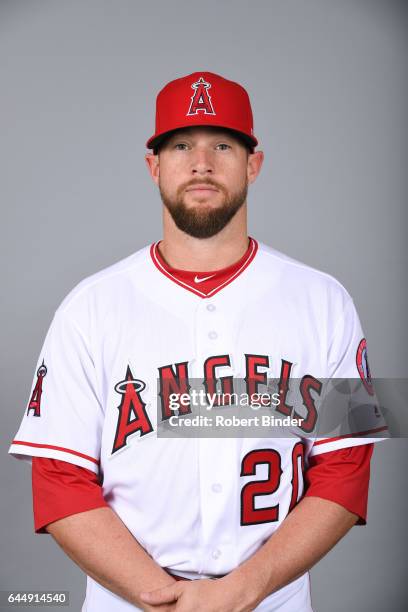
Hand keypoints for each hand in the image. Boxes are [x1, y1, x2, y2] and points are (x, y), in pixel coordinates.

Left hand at [140, 577, 256, 610]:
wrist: (232, 596)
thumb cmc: (207, 591)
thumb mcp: (181, 588)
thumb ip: (160, 594)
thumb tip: (143, 596)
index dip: (162, 611)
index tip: (166, 607)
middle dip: (174, 610)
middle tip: (186, 604)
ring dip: (185, 610)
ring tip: (194, 606)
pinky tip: (200, 609)